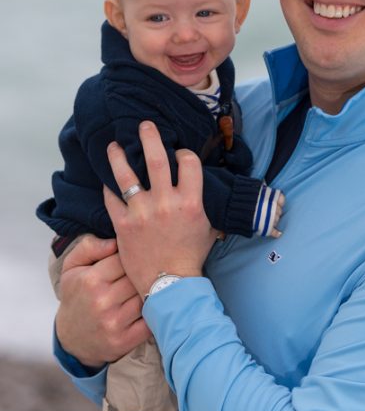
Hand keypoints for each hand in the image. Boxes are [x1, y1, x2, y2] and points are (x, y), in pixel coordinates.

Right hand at [56, 234, 150, 368]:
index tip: (138, 256)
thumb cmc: (77, 296)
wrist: (71, 338)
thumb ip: (89, 247)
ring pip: (148, 296)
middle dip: (145, 272)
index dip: (134, 255)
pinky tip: (155, 304)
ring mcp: (115, 322)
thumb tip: (115, 241)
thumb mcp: (72, 268)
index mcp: (91, 280)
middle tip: (150, 269)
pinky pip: (151, 319)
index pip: (126, 258)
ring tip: (155, 285)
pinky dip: (156, 311)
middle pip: (139, 277)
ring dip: (154, 290)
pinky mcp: (126, 340)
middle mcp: (102, 301)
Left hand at [104, 120, 217, 297]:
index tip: (180, 154)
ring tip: (114, 146)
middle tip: (144, 125)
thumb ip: (207, 207)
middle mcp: (166, 202)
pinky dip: (108, 188)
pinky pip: (111, 199)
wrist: (171, 285)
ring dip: (119, 156)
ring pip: (127, 174)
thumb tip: (210, 192)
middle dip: (149, 137)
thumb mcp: (209, 228)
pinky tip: (107, 181)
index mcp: (191, 202)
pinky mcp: (123, 225)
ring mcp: (142, 212)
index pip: (189, 162)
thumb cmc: (191, 257)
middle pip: (156, 159)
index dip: (185, 153)